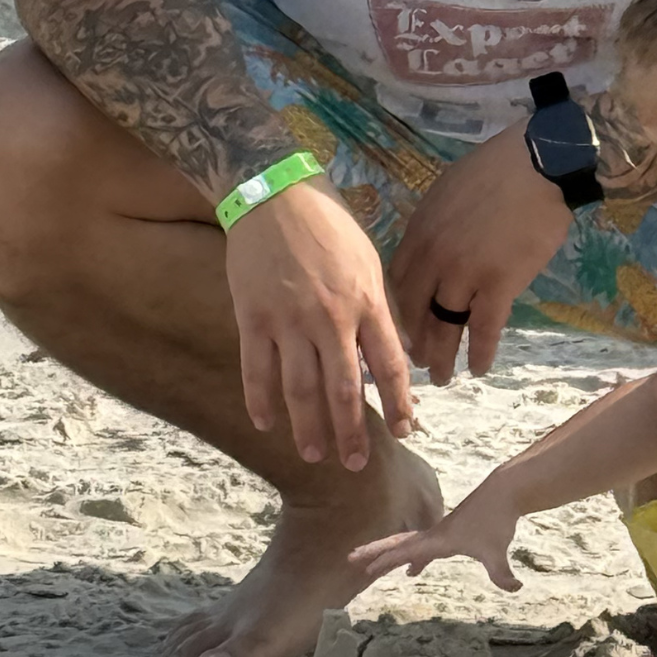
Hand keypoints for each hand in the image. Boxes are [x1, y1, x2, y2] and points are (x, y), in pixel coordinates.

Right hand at [221, 177, 414, 471]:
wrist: (275, 192)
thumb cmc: (330, 224)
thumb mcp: (369, 261)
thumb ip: (381, 309)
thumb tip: (400, 353)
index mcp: (365, 301)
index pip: (389, 366)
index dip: (398, 404)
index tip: (405, 432)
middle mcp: (329, 317)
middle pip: (343, 389)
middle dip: (352, 432)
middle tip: (355, 464)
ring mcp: (287, 320)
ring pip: (299, 389)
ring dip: (308, 427)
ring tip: (314, 454)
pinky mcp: (252, 317)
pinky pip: (256, 370)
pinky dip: (260, 401)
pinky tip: (266, 424)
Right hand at [353, 481, 522, 591]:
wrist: (503, 492)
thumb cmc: (497, 521)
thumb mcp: (498, 551)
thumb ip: (502, 573)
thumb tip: (514, 588)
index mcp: (439, 539)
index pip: (405, 550)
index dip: (385, 560)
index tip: (365, 568)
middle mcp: (435, 534)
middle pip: (398, 542)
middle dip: (375, 552)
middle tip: (352, 558)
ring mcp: (441, 532)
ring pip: (408, 543)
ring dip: (390, 554)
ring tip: (372, 566)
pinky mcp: (450, 533)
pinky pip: (424, 547)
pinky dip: (415, 558)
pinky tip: (414, 570)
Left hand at [388, 124, 572, 383]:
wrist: (537, 164)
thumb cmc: (495, 169)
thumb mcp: (447, 191)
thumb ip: (432, 225)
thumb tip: (428, 251)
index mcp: (420, 232)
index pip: (398, 283)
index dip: (399, 310)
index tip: (402, 327)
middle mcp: (434, 258)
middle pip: (415, 311)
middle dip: (414, 340)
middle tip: (418, 361)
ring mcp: (465, 274)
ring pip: (444, 326)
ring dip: (441, 356)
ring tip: (442, 376)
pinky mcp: (499, 285)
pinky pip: (483, 329)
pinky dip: (479, 353)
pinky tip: (478, 368)